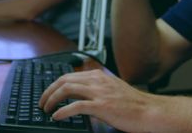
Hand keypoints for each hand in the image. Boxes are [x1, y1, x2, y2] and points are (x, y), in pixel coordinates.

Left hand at [39, 69, 163, 132]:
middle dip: (48, 91)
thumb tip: (82, 95)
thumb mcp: (113, 89)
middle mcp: (97, 81)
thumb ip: (98, 89)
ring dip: (51, 100)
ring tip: (46, 110)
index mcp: (99, 76)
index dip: (55, 85)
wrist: (149, 112)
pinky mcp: (101, 106)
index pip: (70, 75)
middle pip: (64, 80)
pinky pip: (75, 106)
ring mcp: (99, 92)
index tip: (48, 94)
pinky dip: (62, 111)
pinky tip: (57, 117)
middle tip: (42, 102)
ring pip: (66, 90)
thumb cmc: (134, 105)